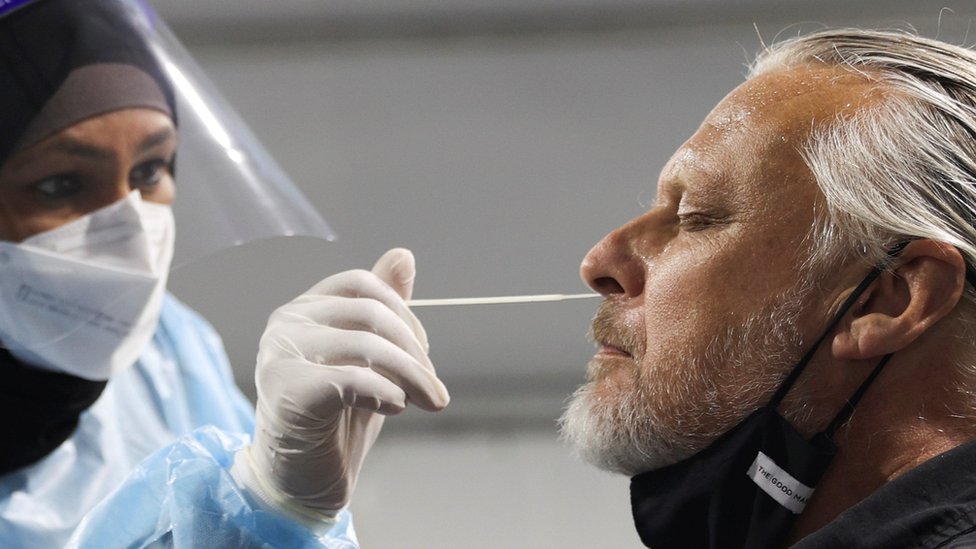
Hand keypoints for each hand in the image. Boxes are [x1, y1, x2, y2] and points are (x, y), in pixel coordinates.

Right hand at [233, 248, 448, 521]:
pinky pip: (352, 379)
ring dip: (412, 376)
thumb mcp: (368, 361)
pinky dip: (386, 392)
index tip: (424, 354)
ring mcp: (282, 356)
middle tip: (436, 391)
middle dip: (415, 352)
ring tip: (429, 402)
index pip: (362, 284)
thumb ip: (383, 310)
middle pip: (370, 313)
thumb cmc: (333, 420)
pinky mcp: (288, 392)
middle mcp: (286, 323)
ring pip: (367, 345)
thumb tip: (403, 255)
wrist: (298, 483)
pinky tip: (395, 409)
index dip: (404, 314)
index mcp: (304, 309)